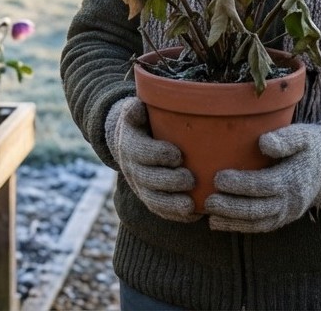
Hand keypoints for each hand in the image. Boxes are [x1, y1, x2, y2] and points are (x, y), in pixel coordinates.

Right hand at [105, 97, 199, 222]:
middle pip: (147, 178)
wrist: (127, 142)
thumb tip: (139, 105)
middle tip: (190, 179)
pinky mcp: (149, 198)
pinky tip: (193, 215)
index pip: (140, 151)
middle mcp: (132, 167)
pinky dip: (175, 215)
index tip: (178, 155)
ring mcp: (140, 185)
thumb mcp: (136, 113)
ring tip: (189, 204)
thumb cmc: (143, 123)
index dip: (158, 155)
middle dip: (169, 181)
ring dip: (171, 204)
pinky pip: (160, 210)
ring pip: (153, 199)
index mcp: (130, 144)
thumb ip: (136, 109)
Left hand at [203, 117, 320, 232]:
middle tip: (209, 201)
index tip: (219, 178)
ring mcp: (287, 212)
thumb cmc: (311, 146)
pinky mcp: (283, 218)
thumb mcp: (303, 136)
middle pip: (259, 209)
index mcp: (293, 179)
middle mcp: (291, 201)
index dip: (242, 184)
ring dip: (233, 221)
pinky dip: (240, 227)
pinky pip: (261, 226)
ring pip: (258, 222)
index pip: (265, 185)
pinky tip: (220, 224)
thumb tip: (264, 143)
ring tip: (211, 217)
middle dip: (232, 207)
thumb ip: (285, 139)